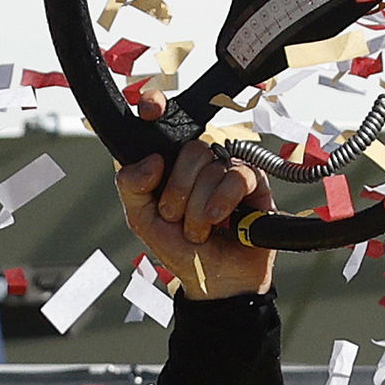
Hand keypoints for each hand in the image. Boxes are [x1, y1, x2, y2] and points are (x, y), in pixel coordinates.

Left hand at [115, 92, 274, 300]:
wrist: (212, 279)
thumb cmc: (178, 248)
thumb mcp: (141, 219)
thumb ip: (131, 186)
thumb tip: (152, 160)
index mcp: (167, 164)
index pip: (161, 122)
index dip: (156, 105)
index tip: (151, 108)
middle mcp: (197, 163)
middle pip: (189, 150)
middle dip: (177, 192)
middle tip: (176, 218)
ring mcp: (226, 170)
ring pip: (211, 166)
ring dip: (197, 208)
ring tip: (198, 229)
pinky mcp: (253, 183)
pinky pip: (237, 176)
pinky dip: (222, 203)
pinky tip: (221, 223)